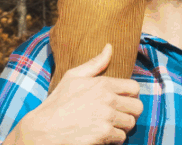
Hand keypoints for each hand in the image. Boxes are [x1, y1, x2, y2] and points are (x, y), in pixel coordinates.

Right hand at [9, 44, 142, 144]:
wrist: (43, 129)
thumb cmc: (57, 103)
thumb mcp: (73, 77)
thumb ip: (95, 63)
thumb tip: (110, 47)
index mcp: (103, 83)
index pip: (135, 88)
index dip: (131, 95)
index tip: (122, 101)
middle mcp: (108, 99)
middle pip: (138, 107)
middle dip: (130, 112)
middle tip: (119, 115)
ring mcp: (106, 117)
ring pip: (131, 123)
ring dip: (122, 126)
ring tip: (110, 125)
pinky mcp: (103, 134)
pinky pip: (121, 137)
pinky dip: (114, 139)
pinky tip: (102, 135)